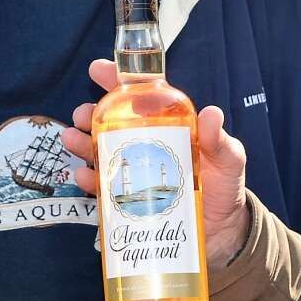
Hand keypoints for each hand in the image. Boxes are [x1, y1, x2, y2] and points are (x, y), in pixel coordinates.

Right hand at [63, 58, 251, 267]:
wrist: (222, 232)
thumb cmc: (224, 186)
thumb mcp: (228, 159)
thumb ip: (219, 139)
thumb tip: (212, 113)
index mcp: (168, 125)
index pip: (141, 96)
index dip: (118, 80)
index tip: (97, 69)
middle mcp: (146, 143)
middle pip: (112, 121)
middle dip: (91, 113)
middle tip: (81, 113)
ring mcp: (134, 170)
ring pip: (100, 149)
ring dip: (82, 143)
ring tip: (72, 138)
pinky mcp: (128, 197)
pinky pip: (102, 186)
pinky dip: (89, 179)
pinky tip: (83, 175)